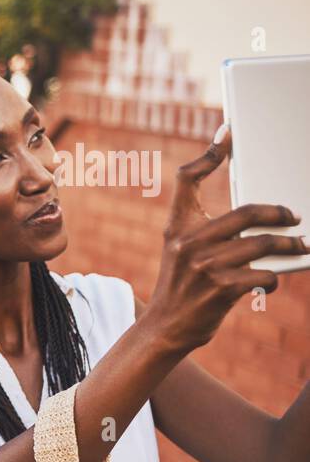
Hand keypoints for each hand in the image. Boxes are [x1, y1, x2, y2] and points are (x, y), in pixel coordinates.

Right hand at [144, 125, 306, 352]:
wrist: (165, 327)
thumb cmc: (181, 285)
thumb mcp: (179, 249)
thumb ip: (204, 226)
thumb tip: (251, 214)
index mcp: (177, 228)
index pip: (187, 180)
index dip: (208, 154)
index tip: (228, 134)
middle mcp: (187, 243)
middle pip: (244, 213)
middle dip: (277, 213)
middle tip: (294, 217)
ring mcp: (204, 266)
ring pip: (261, 244)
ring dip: (288, 245)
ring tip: (301, 246)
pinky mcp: (220, 289)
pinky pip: (263, 274)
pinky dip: (274, 276)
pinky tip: (273, 279)